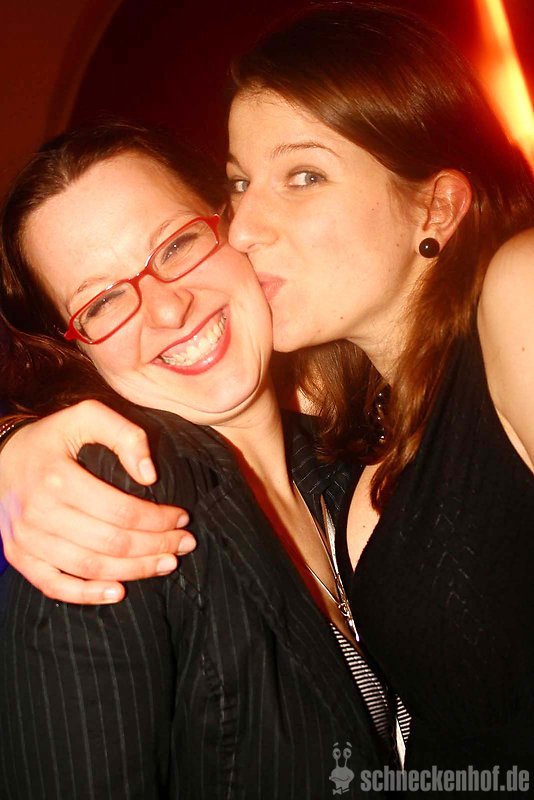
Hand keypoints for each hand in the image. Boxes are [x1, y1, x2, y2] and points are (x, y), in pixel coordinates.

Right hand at [0, 400, 195, 603]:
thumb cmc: (52, 436)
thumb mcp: (86, 416)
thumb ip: (124, 435)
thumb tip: (149, 476)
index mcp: (58, 478)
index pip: (121, 510)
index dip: (158, 519)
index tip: (182, 517)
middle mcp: (39, 513)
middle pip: (111, 542)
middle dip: (156, 546)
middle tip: (185, 544)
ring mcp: (26, 539)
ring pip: (89, 567)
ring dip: (134, 571)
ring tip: (167, 564)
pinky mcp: (19, 555)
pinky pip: (54, 585)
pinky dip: (87, 595)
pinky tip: (119, 592)